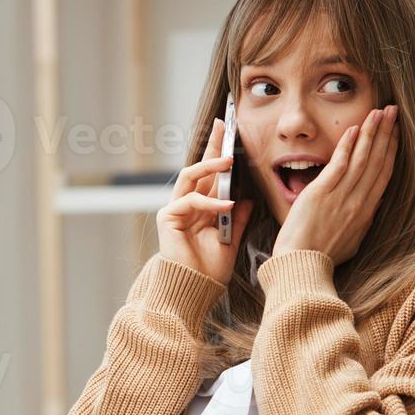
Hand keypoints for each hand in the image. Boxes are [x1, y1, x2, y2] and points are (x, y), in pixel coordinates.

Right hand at [156, 116, 255, 286]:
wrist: (196, 289)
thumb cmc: (210, 269)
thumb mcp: (231, 239)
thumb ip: (237, 218)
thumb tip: (246, 198)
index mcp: (202, 207)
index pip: (211, 174)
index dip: (218, 152)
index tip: (229, 129)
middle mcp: (187, 204)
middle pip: (200, 166)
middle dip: (212, 145)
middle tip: (223, 125)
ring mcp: (175, 209)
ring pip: (190, 176)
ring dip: (210, 166)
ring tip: (229, 161)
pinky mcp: (168, 218)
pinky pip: (190, 201)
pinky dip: (210, 202)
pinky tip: (227, 203)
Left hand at [272, 104, 398, 266]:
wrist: (301, 265)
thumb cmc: (322, 256)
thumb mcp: (352, 240)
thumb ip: (364, 220)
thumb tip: (374, 204)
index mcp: (366, 212)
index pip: (384, 173)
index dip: (392, 150)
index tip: (396, 132)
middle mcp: (358, 202)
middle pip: (377, 161)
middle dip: (386, 133)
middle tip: (393, 111)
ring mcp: (340, 197)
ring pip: (362, 159)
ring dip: (371, 133)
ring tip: (378, 112)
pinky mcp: (321, 194)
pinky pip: (339, 165)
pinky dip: (347, 146)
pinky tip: (354, 129)